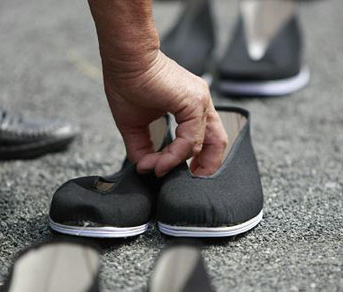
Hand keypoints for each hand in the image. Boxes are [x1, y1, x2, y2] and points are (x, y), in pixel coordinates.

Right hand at [103, 51, 227, 176]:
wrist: (125, 59)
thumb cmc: (128, 83)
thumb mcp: (135, 125)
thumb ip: (143, 148)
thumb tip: (146, 169)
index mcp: (192, 106)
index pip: (205, 137)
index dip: (194, 159)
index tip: (175, 171)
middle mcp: (201, 103)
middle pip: (217, 142)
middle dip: (206, 166)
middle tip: (189, 181)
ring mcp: (201, 102)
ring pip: (204, 144)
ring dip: (178, 163)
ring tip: (158, 170)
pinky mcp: (194, 102)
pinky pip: (190, 139)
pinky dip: (174, 155)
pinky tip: (158, 162)